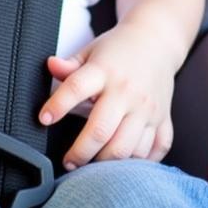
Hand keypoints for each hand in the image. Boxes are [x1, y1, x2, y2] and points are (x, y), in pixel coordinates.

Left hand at [39, 21, 174, 168]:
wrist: (156, 41)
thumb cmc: (119, 49)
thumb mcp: (91, 51)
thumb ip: (69, 65)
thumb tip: (50, 65)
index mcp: (105, 71)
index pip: (76, 88)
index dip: (57, 105)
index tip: (44, 119)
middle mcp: (127, 92)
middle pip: (101, 130)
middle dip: (81, 152)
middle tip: (69, 161)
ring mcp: (148, 108)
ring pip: (127, 148)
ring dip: (107, 163)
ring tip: (93, 166)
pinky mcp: (163, 120)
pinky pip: (155, 150)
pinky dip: (140, 162)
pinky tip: (125, 164)